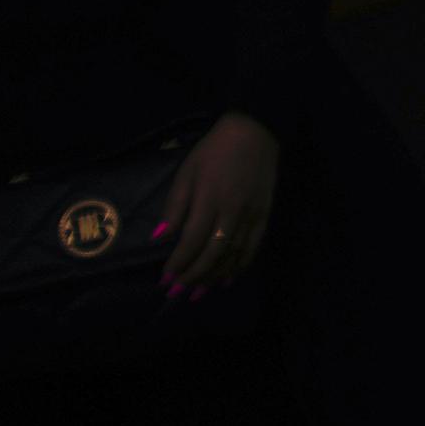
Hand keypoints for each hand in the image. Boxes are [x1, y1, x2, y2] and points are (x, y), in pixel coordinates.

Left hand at [159, 110, 278, 294]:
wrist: (255, 132)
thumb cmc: (213, 152)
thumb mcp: (186, 173)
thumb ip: (174, 207)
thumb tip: (159, 238)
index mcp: (209, 200)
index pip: (191, 240)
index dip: (178, 263)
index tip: (164, 279)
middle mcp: (232, 211)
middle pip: (213, 252)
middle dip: (194, 276)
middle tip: (177, 293)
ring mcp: (251, 214)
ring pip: (233, 253)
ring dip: (215, 276)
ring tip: (199, 292)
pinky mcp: (265, 213)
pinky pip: (253, 245)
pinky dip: (241, 264)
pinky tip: (229, 278)